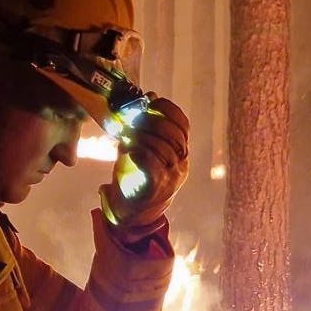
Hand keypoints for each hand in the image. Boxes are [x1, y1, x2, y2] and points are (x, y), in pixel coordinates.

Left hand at [99, 96, 189, 242]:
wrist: (132, 214)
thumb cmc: (136, 177)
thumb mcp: (142, 147)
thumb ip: (146, 125)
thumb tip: (150, 97)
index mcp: (180, 153)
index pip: (183, 125)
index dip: (168, 110)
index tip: (151, 102)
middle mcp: (181, 165)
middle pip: (173, 135)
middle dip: (151, 122)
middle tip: (133, 120)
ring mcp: (171, 178)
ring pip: (162, 148)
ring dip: (141, 137)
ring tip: (127, 136)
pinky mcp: (156, 189)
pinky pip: (152, 166)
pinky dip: (139, 154)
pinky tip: (128, 151)